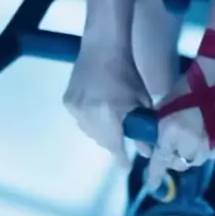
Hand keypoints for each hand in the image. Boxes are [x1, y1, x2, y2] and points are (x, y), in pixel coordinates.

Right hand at [63, 46, 151, 168]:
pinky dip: (90, 120)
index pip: (115, 147)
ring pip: (89, 132)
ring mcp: (75, 109)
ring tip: (110, 122)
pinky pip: (80, 120)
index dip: (121, 159)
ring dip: (101, 132)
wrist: (102, 48)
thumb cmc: (127, 72)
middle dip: (113, 143)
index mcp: (109, 114)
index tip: (127, 167)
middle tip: (122, 138)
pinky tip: (97, 109)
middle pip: (101, 141)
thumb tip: (147, 151)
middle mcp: (88, 115)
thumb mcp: (141, 100)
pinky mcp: (67, 102)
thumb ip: (143, 127)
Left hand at [145, 58, 214, 189]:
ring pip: (195, 161)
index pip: (160, 161)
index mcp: (170, 131)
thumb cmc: (185, 86)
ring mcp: (208, 145)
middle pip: (178, 163)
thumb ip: (158, 127)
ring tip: (190, 138)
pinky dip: (204, 150)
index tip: (150, 186)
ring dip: (190, 155)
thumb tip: (153, 142)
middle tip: (173, 147)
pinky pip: (210, 155)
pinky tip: (204, 135)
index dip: (154, 175)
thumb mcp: (165, 105)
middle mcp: (188, 143)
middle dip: (174, 158)